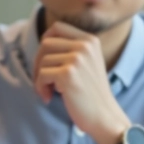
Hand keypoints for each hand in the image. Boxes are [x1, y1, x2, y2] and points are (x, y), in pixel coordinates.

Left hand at [33, 21, 129, 143]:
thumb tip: (43, 43)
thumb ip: (72, 50)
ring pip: (42, 60)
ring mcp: (77, 59)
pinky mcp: (68, 74)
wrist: (105, 117)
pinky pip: (42, 75)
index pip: (57, 27)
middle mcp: (84, 46)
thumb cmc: (92, 94)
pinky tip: (49, 98)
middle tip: (43, 80)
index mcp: (90, 40)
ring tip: (49, 92)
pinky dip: (40, 88)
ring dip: (40, 78)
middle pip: (46, 43)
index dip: (45, 40)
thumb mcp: (87, 63)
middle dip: (39, 62)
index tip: (44, 58)